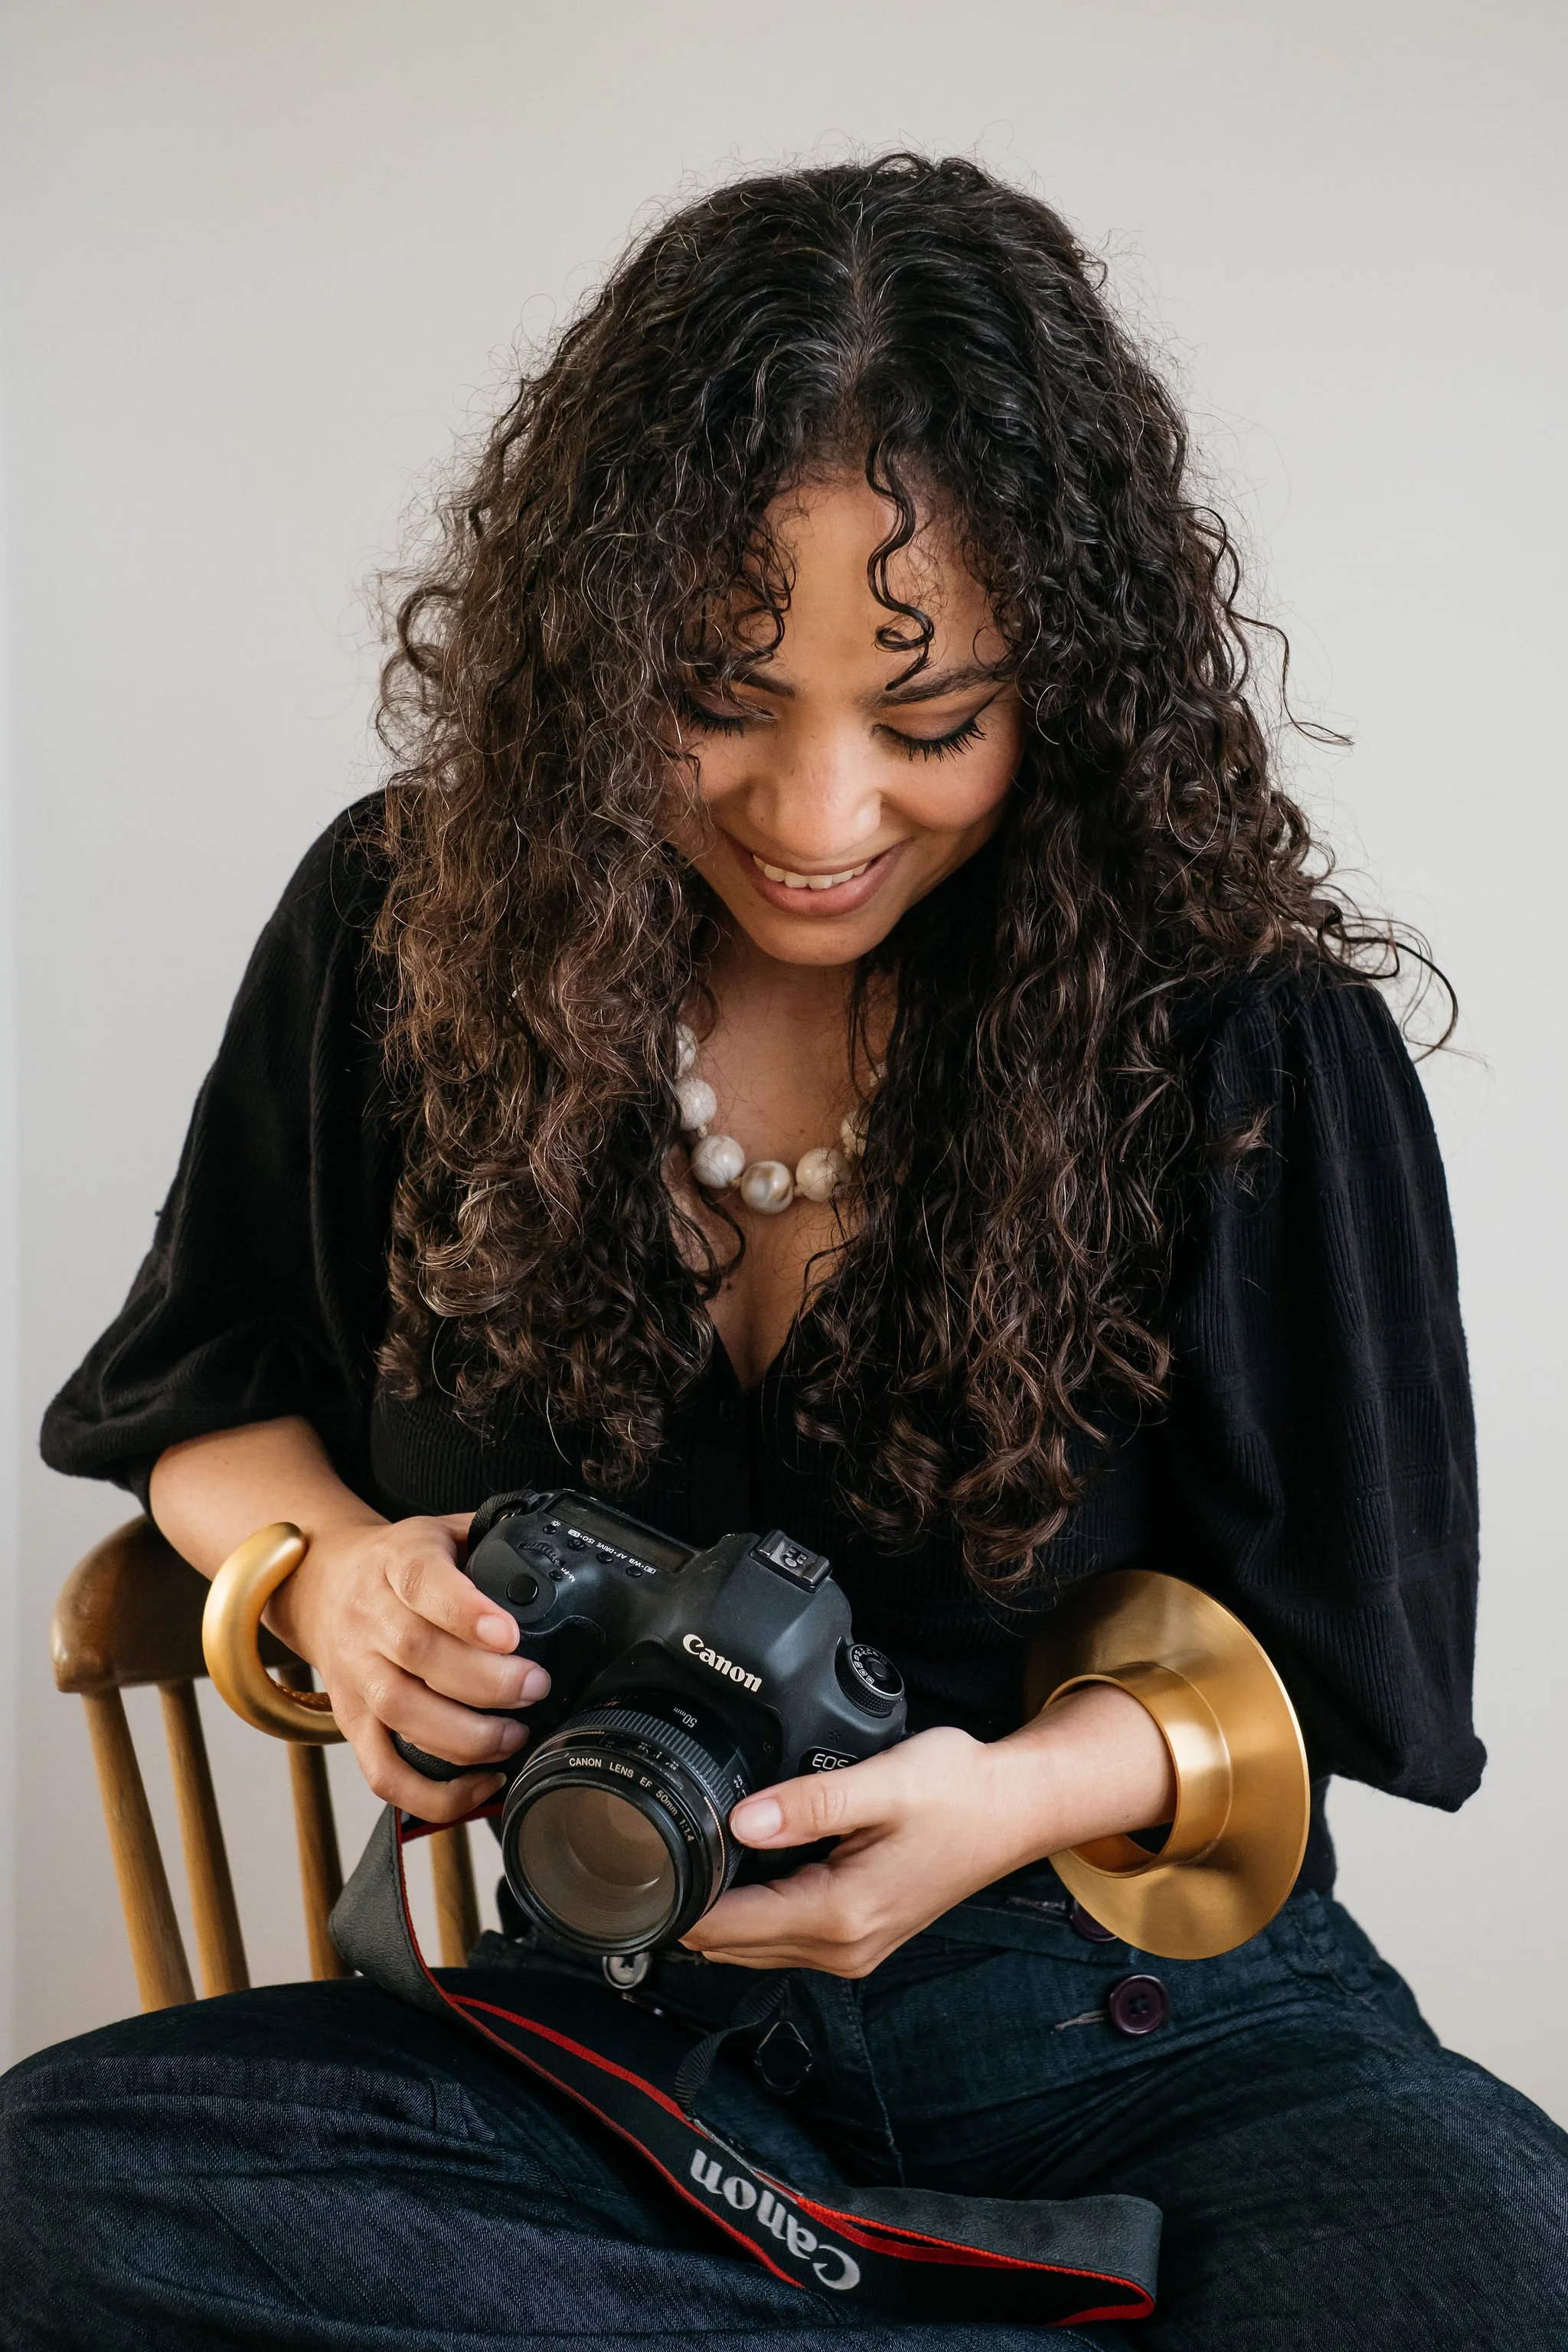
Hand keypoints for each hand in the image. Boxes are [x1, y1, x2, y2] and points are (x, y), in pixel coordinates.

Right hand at [263, 1511, 550, 1822]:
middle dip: (486, 1681)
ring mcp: (356, 1674)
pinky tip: (481, 1784)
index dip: (465, 1610)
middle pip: (417, 1654)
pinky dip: (431, 1792)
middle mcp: (368, 1619)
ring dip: (465, 1736)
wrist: (321, 1586)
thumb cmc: (398, 1564)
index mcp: (396, 1562)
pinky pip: (382, 1770)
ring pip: (400, 1712)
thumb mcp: (441, 1531)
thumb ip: (491, 1538)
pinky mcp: (351, 1722)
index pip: (423, 1582)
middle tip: (535, 1688)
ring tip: (515, 1736)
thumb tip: (556, 1560)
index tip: (510, 1634)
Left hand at [680, 1726, 1051, 1976]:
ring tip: (697, 1853)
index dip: (681, 1900)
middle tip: (659, 1851)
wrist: (1015, 1809)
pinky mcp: (860, 1936)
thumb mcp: (882, 1784)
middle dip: (694, 1906)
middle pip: (733, 1945)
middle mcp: (842, 1948)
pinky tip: (748, 1866)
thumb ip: (808, 1805)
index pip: (728, 1928)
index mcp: (839, 1916)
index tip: (645, 1866)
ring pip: (756, 1944)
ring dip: (724, 1910)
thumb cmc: (959, 1792)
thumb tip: (740, 1820)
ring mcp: (853, 1949)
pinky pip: (786, 1935)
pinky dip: (758, 1909)